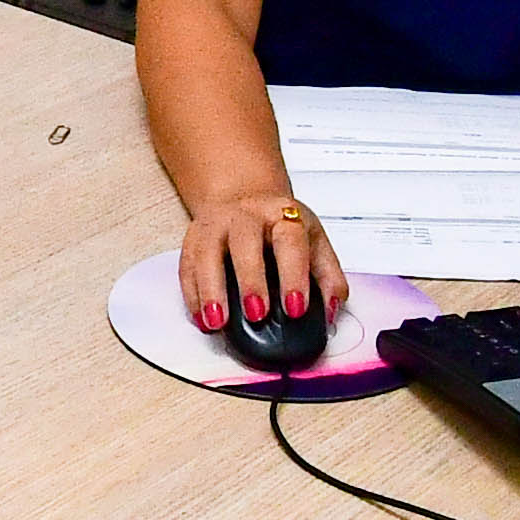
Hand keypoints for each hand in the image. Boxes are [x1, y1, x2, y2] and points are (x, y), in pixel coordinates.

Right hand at [177, 194, 346, 334]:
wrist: (245, 197)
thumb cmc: (280, 227)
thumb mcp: (313, 242)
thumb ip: (328, 276)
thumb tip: (332, 310)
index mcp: (283, 216)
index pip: (290, 243)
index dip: (294, 276)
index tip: (296, 308)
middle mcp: (247, 216)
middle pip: (246, 244)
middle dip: (251, 281)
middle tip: (257, 314)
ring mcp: (216, 226)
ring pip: (207, 254)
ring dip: (211, 290)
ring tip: (218, 322)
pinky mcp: (193, 239)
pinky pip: (187, 267)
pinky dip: (192, 295)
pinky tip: (201, 317)